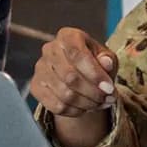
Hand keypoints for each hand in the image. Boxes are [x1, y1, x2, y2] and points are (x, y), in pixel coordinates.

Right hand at [31, 27, 118, 146]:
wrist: (78, 73)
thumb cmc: (95, 61)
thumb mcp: (107, 58)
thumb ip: (108, 60)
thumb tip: (107, 63)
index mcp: (68, 36)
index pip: (78, 55)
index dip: (95, 74)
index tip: (110, 88)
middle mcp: (50, 50)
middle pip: (70, 77)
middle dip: (94, 92)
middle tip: (109, 98)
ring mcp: (40, 69)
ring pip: (64, 94)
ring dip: (88, 103)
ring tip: (102, 103)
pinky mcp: (36, 87)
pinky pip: (56, 106)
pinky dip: (76, 111)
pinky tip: (87, 107)